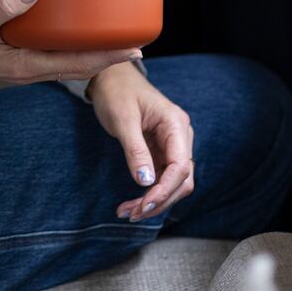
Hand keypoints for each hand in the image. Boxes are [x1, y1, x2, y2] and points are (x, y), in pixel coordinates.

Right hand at [0, 0, 143, 83]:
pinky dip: (71, 48)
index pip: (76, 65)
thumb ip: (4, 5)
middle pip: (79, 67)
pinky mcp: (16, 57)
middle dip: (108, 58)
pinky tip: (75, 34)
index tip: (133, 49)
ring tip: (113, 41)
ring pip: (67, 64)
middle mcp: (29, 69)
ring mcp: (23, 65)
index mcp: (24, 65)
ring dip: (92, 55)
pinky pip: (52, 56)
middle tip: (136, 45)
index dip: (107, 57)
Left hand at [88, 62, 194, 222]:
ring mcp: (172, 144)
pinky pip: (162, 178)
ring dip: (154, 201)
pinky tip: (132, 204)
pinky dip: (149, 193)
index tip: (143, 205)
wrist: (110, 77)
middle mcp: (180, 135)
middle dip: (159, 200)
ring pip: (173, 183)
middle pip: (181, 180)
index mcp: (176, 123)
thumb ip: (135, 150)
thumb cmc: (117, 92)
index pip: (180, 166)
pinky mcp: (162, 151)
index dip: (164, 190)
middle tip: (131, 214)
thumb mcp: (123, 119)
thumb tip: (146, 182)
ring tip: (128, 212)